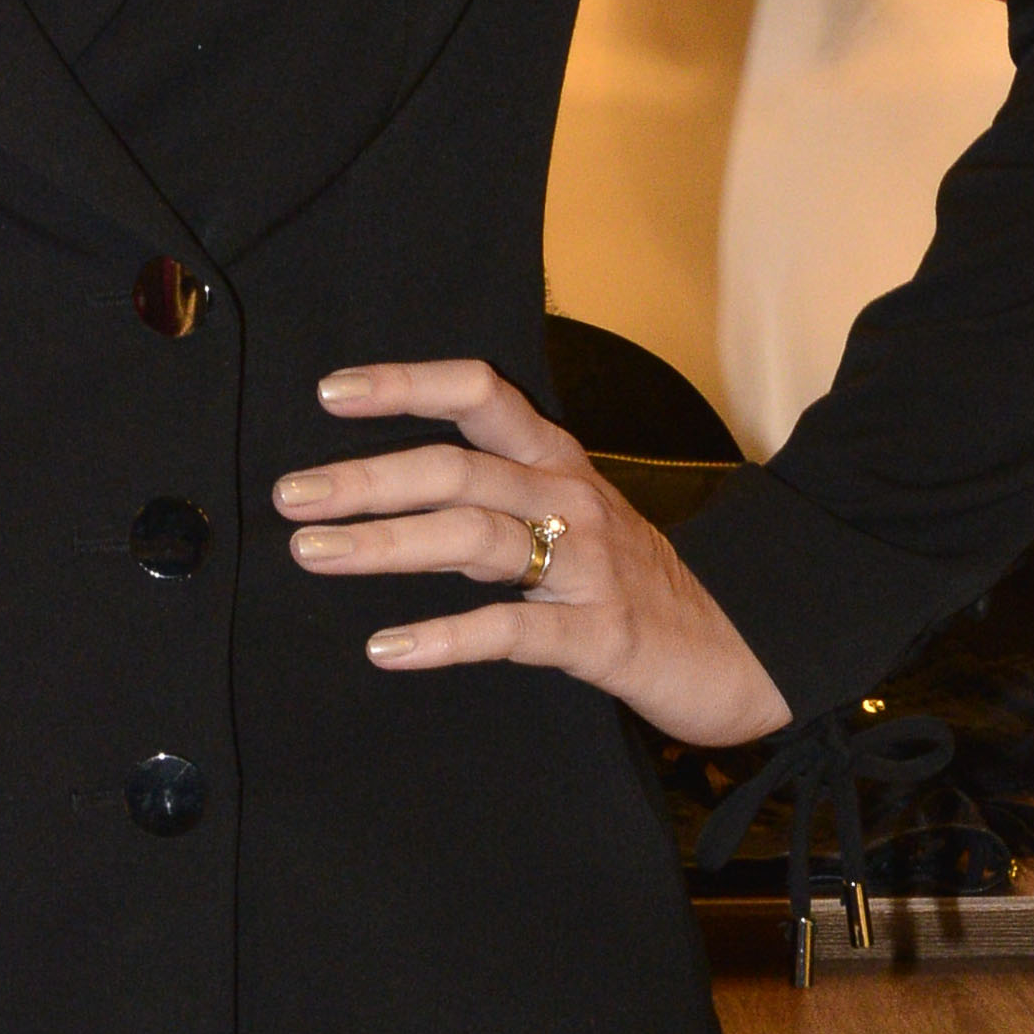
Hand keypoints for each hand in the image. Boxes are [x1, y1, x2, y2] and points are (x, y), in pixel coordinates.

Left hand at [278, 356, 794, 750]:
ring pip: (473, 536)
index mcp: (558, 460)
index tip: (330, 392)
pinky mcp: (601, 634)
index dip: (406, 384)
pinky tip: (387, 647)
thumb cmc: (635, 582)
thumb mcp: (572, 517)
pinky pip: (512, 628)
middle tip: (289, 497)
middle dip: (366, 479)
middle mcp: (571, 497)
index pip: (479, 393)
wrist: (744, 649)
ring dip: (384, 544)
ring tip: (313, 553)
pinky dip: (444, 636)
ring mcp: (589, 564)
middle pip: (456, 468)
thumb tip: (392, 494)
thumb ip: (497, 497)